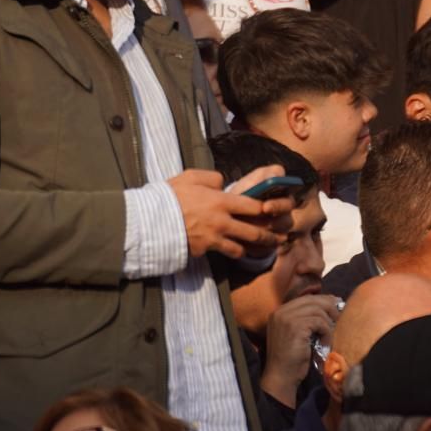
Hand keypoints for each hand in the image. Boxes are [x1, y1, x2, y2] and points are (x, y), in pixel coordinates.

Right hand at [169, 167, 292, 259]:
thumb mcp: (191, 176)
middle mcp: (222, 221)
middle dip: (269, 236)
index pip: (253, 206)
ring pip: (241, 247)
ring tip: (262, 249)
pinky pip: (225, 253)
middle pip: (253, 231)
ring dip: (253, 248)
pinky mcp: (205, 250)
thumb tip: (223, 183)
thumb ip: (212, 178)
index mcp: (221, 201)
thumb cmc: (170, 195)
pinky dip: (233, 253)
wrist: (151, 220)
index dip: (267, 209)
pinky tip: (238, 253)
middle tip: (279, 238)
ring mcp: (214, 238)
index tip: (273, 211)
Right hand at [260, 294, 342, 406]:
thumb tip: (328, 306)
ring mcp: (287, 318)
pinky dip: (327, 332)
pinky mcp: (295, 328)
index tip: (336, 306)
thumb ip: (305, 320)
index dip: (323, 301)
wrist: (281, 376)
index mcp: (279, 311)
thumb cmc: (291, 359)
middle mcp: (281, 311)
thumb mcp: (295, 334)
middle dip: (329, 308)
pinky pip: (320, 323)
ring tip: (330, 336)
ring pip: (318, 311)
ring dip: (328, 324)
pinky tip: (326, 343)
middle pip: (312, 300)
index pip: (306, 298)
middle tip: (340, 318)